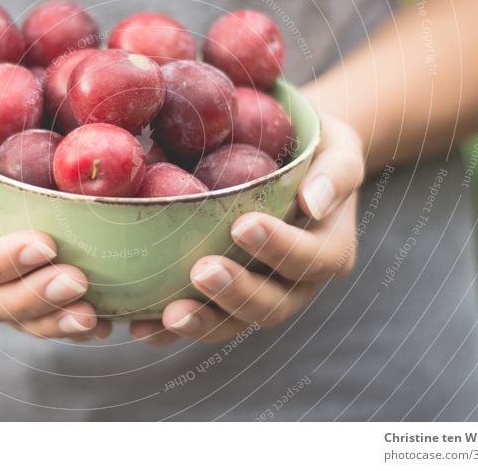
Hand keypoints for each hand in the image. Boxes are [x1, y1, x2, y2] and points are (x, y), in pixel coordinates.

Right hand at [0, 79, 110, 340]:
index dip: (2, 264)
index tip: (46, 244)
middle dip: (36, 298)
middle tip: (80, 281)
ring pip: (16, 317)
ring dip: (54, 320)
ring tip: (93, 316)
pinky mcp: (11, 281)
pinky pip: (36, 313)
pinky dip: (65, 320)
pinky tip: (101, 324)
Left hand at [130, 114, 363, 344]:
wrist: (282, 156)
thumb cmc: (310, 147)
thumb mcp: (337, 147)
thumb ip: (335, 172)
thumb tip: (314, 202)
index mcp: (328, 248)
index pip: (311, 259)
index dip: (280, 249)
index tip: (242, 225)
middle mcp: (295, 283)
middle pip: (272, 303)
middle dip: (236, 292)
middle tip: (201, 270)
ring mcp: (257, 295)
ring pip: (234, 323)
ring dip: (203, 322)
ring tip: (170, 314)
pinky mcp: (222, 301)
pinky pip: (199, 320)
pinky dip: (168, 330)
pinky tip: (140, 326)